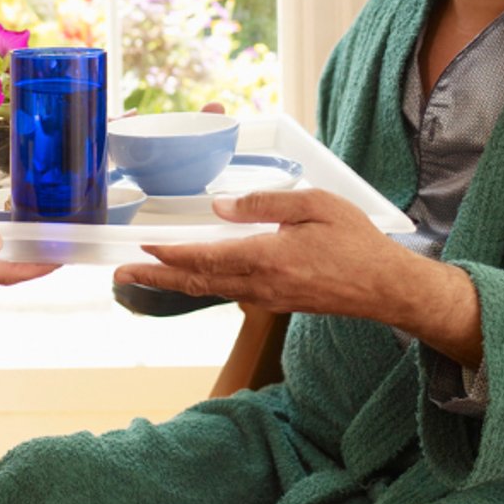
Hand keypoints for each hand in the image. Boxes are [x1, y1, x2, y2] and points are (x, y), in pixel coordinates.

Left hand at [113, 188, 400, 318]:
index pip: (204, 258)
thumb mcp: (314, 205)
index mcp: (266, 257)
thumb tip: (220, 207)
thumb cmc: (355, 242)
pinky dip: (201, 285)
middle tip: (119, 275)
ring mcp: (266, 298)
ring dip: (173, 283)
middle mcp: (259, 284)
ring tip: (143, 278)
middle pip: (195, 282)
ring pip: (209, 290)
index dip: (168, 255)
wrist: (385, 288)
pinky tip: (192, 276)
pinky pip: (228, 292)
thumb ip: (265, 202)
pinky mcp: (275, 301)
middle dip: (154, 278)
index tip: (139, 248)